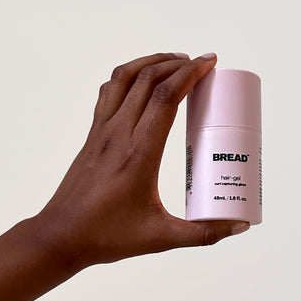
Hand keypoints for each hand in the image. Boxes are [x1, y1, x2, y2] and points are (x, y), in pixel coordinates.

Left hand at [36, 52, 249, 268]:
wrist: (61, 236)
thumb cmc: (108, 236)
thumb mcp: (161, 238)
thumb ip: (204, 234)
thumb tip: (238, 227)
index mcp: (140, 153)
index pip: (166, 97)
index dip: (190, 74)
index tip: (209, 64)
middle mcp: (119, 134)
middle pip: (147, 79)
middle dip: (177, 63)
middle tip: (201, 64)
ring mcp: (102, 131)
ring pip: (125, 77)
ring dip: (151, 63)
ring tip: (175, 63)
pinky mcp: (93, 134)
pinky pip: (110, 91)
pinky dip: (129, 76)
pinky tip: (143, 83)